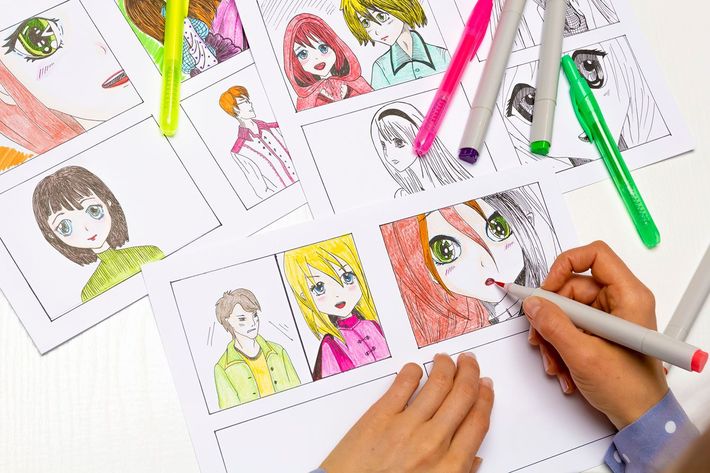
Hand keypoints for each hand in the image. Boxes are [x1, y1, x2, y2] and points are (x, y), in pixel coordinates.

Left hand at [320, 354, 493, 472]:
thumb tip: (472, 458)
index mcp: (450, 467)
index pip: (477, 422)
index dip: (484, 399)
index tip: (485, 387)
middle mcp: (433, 443)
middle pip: (462, 397)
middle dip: (470, 374)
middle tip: (470, 362)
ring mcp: (406, 426)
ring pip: (437, 384)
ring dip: (446, 366)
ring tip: (446, 359)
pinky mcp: (379, 416)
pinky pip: (403, 384)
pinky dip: (412, 371)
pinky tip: (415, 369)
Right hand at [524, 241, 667, 429]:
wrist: (640, 418)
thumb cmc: (629, 389)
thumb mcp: (583, 355)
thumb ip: (554, 326)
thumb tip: (533, 304)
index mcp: (628, 296)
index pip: (595, 255)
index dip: (565, 265)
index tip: (547, 289)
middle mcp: (620, 301)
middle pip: (572, 287)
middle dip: (551, 314)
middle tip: (540, 337)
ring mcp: (610, 317)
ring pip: (567, 310)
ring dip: (553, 335)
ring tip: (555, 361)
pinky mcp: (601, 332)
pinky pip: (570, 327)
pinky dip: (560, 345)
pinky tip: (563, 366)